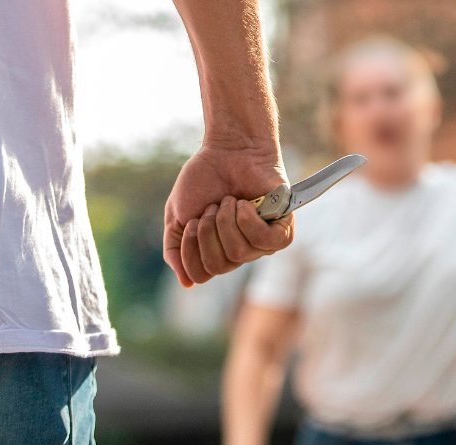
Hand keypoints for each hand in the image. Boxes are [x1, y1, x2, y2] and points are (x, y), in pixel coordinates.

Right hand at [164, 146, 293, 286]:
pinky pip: (265, 242)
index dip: (190, 249)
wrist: (228, 150)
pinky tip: (246, 204)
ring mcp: (261, 245)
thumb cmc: (204, 180)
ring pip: (238, 253)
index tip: (192, 221)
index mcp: (215, 253)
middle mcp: (239, 254)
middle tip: (212, 206)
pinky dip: (249, 220)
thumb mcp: (177, 217)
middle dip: (208, 230)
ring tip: (229, 200)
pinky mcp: (281, 230)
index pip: (200, 275)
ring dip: (227, 220)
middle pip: (218, 265)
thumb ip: (174, 251)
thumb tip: (186, 283)